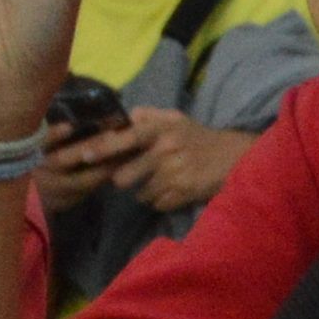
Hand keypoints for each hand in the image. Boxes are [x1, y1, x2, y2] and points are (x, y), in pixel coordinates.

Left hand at [91, 106, 252, 214]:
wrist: (234, 157)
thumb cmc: (198, 137)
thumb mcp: (176, 119)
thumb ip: (148, 115)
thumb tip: (126, 115)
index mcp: (161, 130)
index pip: (126, 138)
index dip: (103, 148)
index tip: (84, 156)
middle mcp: (165, 151)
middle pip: (124, 176)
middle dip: (122, 179)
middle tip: (128, 175)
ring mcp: (174, 174)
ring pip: (140, 193)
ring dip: (143, 191)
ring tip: (157, 181)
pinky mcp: (183, 193)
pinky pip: (157, 203)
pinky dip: (159, 200)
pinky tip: (170, 190)